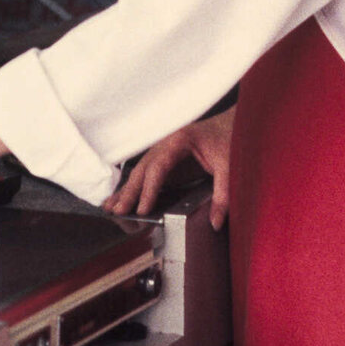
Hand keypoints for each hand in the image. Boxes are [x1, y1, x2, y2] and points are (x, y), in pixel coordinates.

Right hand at [101, 108, 236, 229]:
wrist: (233, 123)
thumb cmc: (230, 138)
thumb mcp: (230, 167)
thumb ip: (223, 195)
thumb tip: (215, 222)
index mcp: (179, 140)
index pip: (158, 167)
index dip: (149, 189)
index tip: (142, 208)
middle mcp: (166, 143)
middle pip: (143, 169)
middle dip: (129, 192)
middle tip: (118, 211)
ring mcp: (164, 150)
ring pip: (140, 171)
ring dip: (127, 189)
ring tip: (111, 206)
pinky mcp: (168, 159)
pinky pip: (147, 173)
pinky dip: (135, 186)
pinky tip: (123, 197)